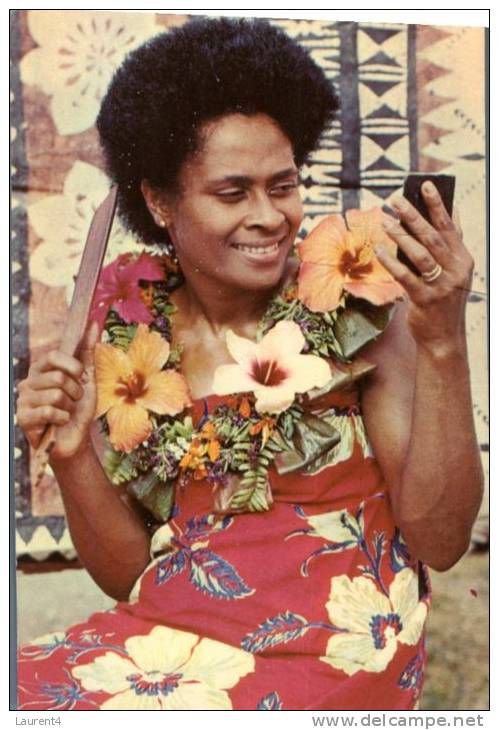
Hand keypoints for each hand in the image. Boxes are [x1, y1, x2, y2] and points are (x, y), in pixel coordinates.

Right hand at [16, 322, 98, 459]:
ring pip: (56, 395)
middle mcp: (29, 381)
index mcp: (41, 369)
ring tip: (66, 412)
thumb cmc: (79, 408)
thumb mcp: (87, 378)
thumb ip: (87, 351)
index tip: (81, 378)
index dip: (73, 367)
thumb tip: (93, 324)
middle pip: (59, 377)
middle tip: (73, 400)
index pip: (54, 356)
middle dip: (75, 392)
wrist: (75, 439)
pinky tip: (59, 422)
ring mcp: (24, 400)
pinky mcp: (23, 418)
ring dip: (69, 407)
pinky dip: (62, 418)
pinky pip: (49, 411)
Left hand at [376, 181, 473, 355]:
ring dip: (401, 235)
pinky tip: (379, 250)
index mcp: (463, 259)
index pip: (450, 226)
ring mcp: (442, 285)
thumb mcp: (452, 273)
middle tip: (395, 200)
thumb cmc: (442, 301)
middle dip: (413, 215)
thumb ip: (449, 247)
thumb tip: (445, 215)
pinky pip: (406, 277)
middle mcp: (456, 270)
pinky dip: (392, 262)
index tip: (425, 185)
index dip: (437, 204)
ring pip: (420, 254)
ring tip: (385, 221)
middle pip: (432, 236)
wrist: (444, 338)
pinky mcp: (426, 299)